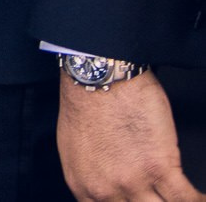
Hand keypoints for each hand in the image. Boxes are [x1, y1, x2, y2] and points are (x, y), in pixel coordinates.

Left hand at [59, 70, 202, 201]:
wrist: (100, 78)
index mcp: (82, 187)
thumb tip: (109, 193)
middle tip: (162, 199)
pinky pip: (186, 199)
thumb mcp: (75, 150)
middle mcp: (105, 191)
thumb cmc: (87, 104)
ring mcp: (133, 181)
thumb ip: (93, 178)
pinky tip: (202, 199)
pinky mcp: (159, 167)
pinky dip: (198, 201)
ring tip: (185, 200)